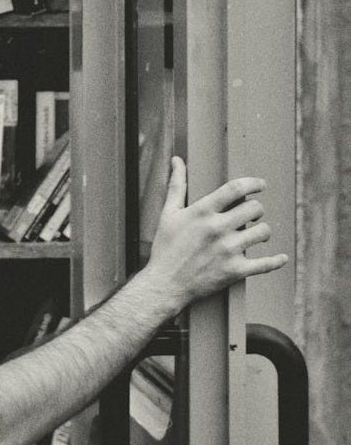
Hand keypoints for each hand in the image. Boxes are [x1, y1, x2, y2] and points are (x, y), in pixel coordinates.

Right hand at [144, 156, 287, 313]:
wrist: (164, 284)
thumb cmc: (165, 247)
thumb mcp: (168, 213)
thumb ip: (176, 185)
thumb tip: (177, 160)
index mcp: (202, 212)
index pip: (236, 189)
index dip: (253, 183)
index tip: (260, 185)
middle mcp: (218, 228)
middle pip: (254, 209)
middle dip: (256, 210)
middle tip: (251, 215)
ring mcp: (228, 250)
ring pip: (263, 232)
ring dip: (262, 231)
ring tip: (254, 234)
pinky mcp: (235, 271)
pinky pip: (265, 264)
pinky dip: (276, 261)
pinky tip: (281, 258)